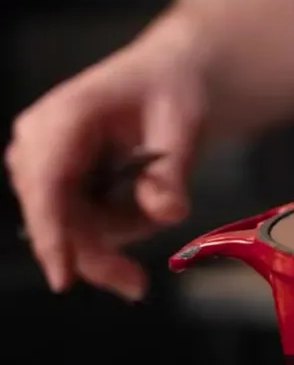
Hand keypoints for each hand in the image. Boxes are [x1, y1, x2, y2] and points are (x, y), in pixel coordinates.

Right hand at [5, 16, 207, 299]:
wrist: (167, 78)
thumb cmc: (173, 92)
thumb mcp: (184, 124)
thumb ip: (172, 172)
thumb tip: (168, 214)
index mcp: (65, 116)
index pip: (48, 183)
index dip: (53, 232)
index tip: (64, 277)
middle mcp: (37, 141)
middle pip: (54, 217)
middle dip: (97, 252)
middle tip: (137, 286)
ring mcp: (38, 163)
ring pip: (65, 228)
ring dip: (114, 235)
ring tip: (163, 203)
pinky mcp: (49, 183)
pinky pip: (74, 224)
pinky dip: (113, 227)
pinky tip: (146, 202)